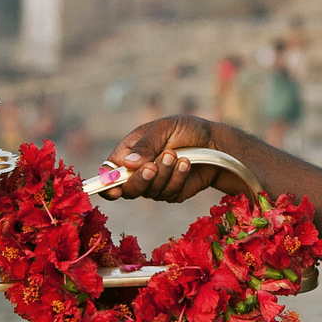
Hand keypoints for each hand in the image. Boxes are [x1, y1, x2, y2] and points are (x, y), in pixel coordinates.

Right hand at [104, 116, 249, 201]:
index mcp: (129, 152)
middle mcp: (139, 171)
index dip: (107, 183)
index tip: (113, 187)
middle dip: (140, 179)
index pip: (110, 171)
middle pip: (128, 188)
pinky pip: (169, 193)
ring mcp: (155, 184)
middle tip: (152, 167)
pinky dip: (178, 178)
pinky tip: (186, 164)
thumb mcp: (164, 129)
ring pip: (150, 191)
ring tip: (176, 155)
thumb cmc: (185, 130)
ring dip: (163, 174)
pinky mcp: (172, 192)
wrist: (214, 142)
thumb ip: (145, 145)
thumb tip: (126, 164)